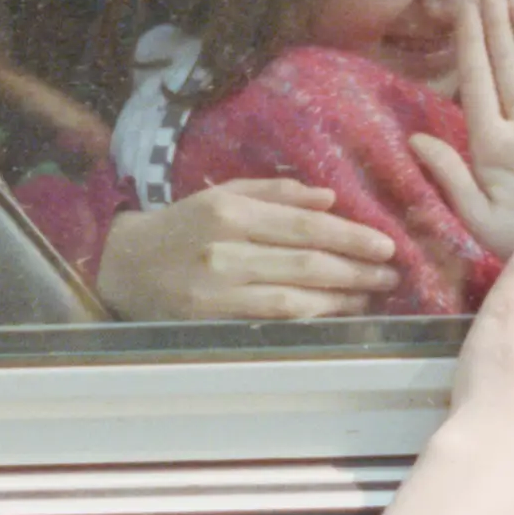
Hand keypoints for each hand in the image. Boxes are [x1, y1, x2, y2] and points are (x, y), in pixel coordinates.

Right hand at [97, 180, 400, 320]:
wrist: (122, 265)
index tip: (384, 245)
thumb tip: (329, 198)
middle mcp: (224, 250)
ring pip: (294, 297)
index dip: (349, 237)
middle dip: (355, 270)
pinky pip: (272, 320)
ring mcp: (217, 290)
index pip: (304, 226)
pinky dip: (309, 318)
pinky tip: (335, 315)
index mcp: (230, 212)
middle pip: (305, 262)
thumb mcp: (222, 195)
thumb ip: (276, 193)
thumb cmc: (180, 225)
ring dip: (340, 300)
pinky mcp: (211, 321)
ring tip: (371, 296)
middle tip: (390, 275)